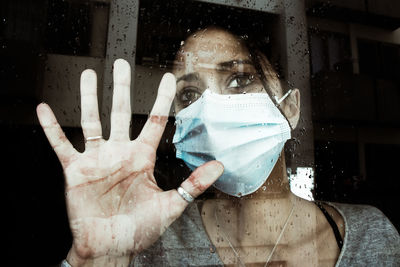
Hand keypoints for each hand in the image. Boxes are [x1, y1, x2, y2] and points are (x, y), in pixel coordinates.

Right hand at [36, 59, 223, 264]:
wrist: (110, 247)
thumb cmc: (139, 229)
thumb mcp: (170, 206)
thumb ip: (193, 184)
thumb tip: (219, 166)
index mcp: (143, 158)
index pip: (155, 121)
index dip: (162, 99)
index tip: (168, 79)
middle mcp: (120, 153)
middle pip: (122, 112)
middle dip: (122, 87)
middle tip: (122, 64)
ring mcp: (97, 159)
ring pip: (92, 121)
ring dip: (89, 98)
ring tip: (89, 75)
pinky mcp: (76, 170)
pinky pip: (61, 144)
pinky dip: (51, 128)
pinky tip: (44, 111)